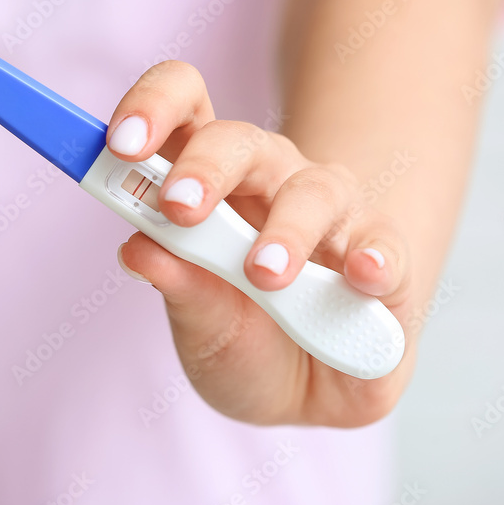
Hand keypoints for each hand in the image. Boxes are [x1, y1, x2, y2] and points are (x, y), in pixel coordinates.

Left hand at [108, 61, 417, 426]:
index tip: (120, 143)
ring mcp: (332, 216)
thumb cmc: (244, 345)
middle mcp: (270, 184)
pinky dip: (374, 256)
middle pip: (241, 141)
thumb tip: (136, 250)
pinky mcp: (382, 259)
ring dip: (285, 228)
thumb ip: (176, 286)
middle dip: (207, 168)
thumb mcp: (200, 326)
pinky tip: (362, 275)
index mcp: (210, 185)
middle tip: (179, 207)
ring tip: (263, 273)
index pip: (184, 108)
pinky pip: (384, 245)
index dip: (152, 107)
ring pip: (314, 189)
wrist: (310, 397)